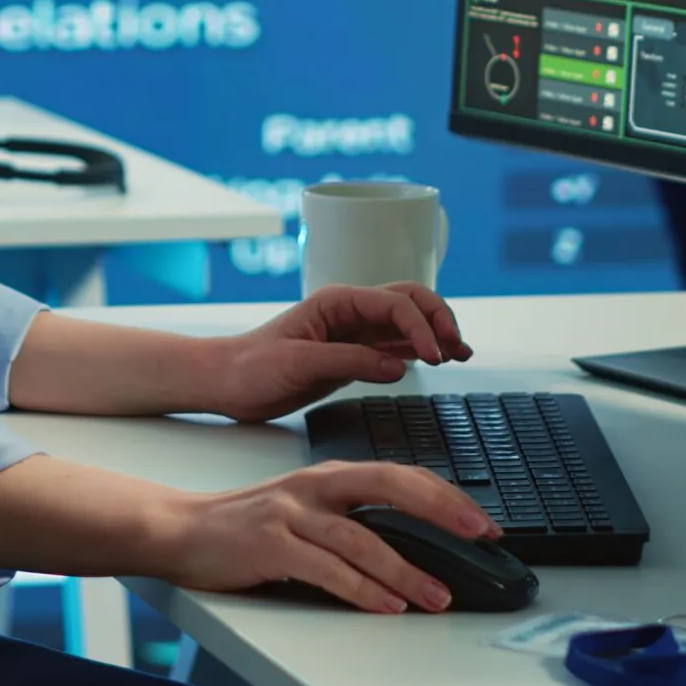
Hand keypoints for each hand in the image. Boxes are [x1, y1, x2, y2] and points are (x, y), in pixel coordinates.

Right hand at [154, 460, 499, 613]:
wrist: (178, 528)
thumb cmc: (244, 524)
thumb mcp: (303, 508)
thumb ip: (348, 518)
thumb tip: (407, 544)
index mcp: (327, 476)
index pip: (399, 474)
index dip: (445, 495)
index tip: (481, 519)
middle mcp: (313, 486)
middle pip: (390, 487)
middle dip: (441, 510)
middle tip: (479, 535)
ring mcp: (290, 513)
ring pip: (362, 538)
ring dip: (406, 571)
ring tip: (437, 596)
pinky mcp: (270, 545)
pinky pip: (326, 569)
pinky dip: (362, 589)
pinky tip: (386, 604)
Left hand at [205, 283, 474, 422]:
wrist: (226, 383)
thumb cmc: (252, 367)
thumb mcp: (298, 363)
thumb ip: (350, 362)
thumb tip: (398, 367)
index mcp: (337, 302)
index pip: (394, 303)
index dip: (420, 326)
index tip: (433, 356)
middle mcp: (351, 312)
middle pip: (410, 301)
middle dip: (438, 319)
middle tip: (455, 348)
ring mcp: (355, 333)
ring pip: (409, 322)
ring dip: (436, 332)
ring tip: (459, 353)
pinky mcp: (355, 355)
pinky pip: (397, 346)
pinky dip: (422, 350)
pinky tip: (439, 360)